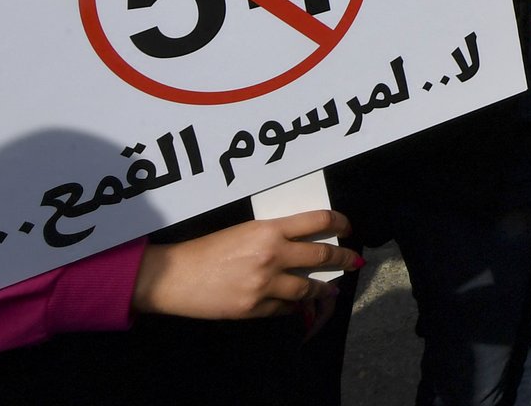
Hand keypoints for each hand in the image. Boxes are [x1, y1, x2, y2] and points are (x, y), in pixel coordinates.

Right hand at [131, 210, 353, 318]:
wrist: (176, 276)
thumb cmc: (207, 249)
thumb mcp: (244, 231)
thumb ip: (274, 235)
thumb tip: (303, 242)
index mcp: (268, 231)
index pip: (317, 221)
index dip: (339, 223)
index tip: (348, 227)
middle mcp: (272, 256)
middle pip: (322, 256)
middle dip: (344, 258)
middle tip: (354, 260)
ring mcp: (265, 285)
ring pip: (309, 288)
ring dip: (325, 288)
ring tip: (332, 289)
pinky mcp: (255, 309)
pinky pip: (286, 309)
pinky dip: (295, 306)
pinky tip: (299, 304)